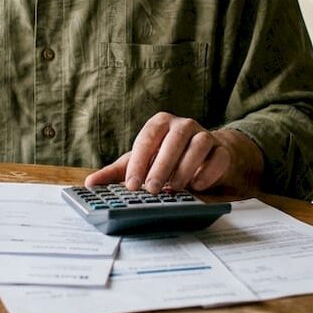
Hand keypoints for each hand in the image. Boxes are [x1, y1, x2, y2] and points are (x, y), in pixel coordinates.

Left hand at [84, 112, 263, 196]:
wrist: (205, 157)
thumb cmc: (166, 158)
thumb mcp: (141, 163)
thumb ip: (117, 172)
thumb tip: (90, 184)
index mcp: (160, 124)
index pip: (148, 137)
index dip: (139, 161)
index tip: (132, 184)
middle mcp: (183, 125)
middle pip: (173, 140)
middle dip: (161, 166)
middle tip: (151, 189)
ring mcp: (205, 135)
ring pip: (198, 145)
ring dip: (184, 168)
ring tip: (174, 188)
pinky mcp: (222, 151)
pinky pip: (218, 158)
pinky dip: (207, 173)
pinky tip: (196, 186)